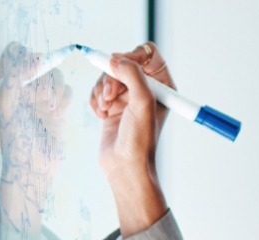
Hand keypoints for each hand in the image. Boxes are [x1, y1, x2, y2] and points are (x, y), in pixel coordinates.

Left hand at [0, 42, 71, 231]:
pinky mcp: (56, 106)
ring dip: (54, 90)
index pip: (14, 52)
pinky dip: (64, 100)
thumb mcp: (7, 100)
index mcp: (3, 81)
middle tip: (39, 95)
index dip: (25, 56)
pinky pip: (67, 89)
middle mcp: (22, 86)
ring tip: (47, 108)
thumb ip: (16, 73)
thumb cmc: (14, 136)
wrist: (32, 165)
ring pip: (56, 75)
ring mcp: (40, 96)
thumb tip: (35, 57)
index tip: (31, 69)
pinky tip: (55, 115)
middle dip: (43, 76)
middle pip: (40, 61)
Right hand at [88, 42, 172, 234]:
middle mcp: (145, 90)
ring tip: (105, 108)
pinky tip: (101, 115)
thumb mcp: (142, 102)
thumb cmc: (140, 140)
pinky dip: (95, 100)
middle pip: (122, 63)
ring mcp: (127, 98)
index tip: (120, 66)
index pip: (148, 54)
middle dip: (111, 78)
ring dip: (101, 90)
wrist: (124, 166)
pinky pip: (98, 90)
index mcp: (162, 86)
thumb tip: (116, 59)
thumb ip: (132, 75)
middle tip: (110, 95)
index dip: (131, 56)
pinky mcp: (112, 106)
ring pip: (107, 76)